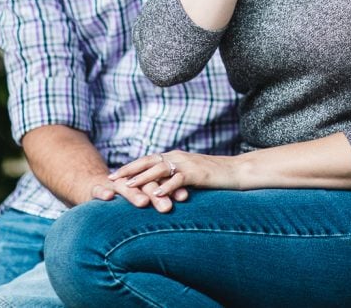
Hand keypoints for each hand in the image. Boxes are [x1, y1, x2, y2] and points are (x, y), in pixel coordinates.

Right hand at [89, 172, 188, 212]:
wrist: (95, 187)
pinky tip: (108, 197)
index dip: (173, 187)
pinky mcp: (95, 188)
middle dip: (157, 195)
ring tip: (143, 202)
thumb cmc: (126, 196)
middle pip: (146, 185)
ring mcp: (113, 184)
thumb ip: (162, 200)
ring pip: (124, 186)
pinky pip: (98, 189)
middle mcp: (131, 180)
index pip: (162, 181)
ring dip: (134, 193)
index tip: (185, 197)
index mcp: (145, 180)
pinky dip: (102, 192)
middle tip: (167, 207)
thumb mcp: (144, 197)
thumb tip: (189, 213)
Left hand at [108, 150, 227, 200]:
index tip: (113, 175)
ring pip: (160, 168)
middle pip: (148, 161)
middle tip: (111, 178)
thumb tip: (159, 188)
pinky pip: (179, 178)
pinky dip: (167, 186)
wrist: (238, 171)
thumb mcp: (191, 176)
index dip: (130, 166)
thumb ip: (175, 179)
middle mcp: (179, 157)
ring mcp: (188, 164)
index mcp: (176, 157)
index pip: (148, 159)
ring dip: (142, 177)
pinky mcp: (198, 173)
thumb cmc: (215, 177)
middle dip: (129, 170)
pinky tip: (156, 194)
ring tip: (128, 186)